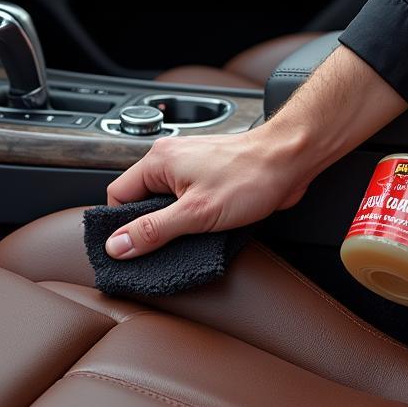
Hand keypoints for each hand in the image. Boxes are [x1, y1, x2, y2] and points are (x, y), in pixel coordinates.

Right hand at [102, 46, 407, 259]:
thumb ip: (153, 231)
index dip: (120, 225)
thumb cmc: (251, 177)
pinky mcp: (209, 174)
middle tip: (162, 248)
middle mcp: (170, 158)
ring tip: (188, 238)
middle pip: (140, 199)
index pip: (118, 195)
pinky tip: (203, 228)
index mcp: (158, 160)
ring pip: (164, 201)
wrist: (290, 159)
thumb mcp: (196, 213)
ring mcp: (190, 165)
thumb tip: (117, 246)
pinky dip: (190, 215)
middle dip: (150, 226)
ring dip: (173, 222)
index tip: (130, 248)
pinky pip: (186, 198)